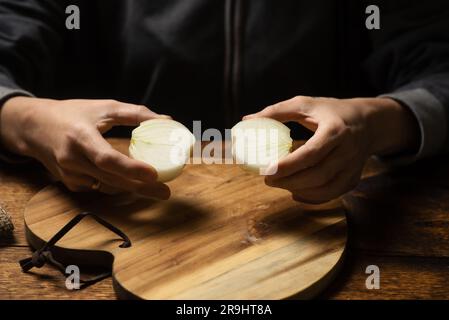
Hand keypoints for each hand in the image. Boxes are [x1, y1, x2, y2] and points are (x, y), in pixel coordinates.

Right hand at [0, 97, 170, 198]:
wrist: (34, 127)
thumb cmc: (73, 113)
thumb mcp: (103, 107)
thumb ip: (135, 113)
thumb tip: (166, 120)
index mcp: (80, 137)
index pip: (106, 158)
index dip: (130, 168)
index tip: (153, 174)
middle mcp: (72, 159)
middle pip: (111, 180)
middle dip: (141, 188)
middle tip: (165, 192)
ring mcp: (70, 175)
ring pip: (107, 187)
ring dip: (132, 189)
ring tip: (156, 188)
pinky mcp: (70, 183)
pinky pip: (99, 188)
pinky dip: (117, 186)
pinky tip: (131, 183)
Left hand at [244, 96, 418, 203]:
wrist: (369, 122)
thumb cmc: (331, 111)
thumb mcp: (305, 104)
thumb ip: (276, 111)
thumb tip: (247, 121)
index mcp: (335, 130)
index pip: (311, 153)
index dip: (288, 165)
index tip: (266, 170)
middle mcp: (348, 151)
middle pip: (318, 175)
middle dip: (289, 181)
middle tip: (267, 179)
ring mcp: (353, 167)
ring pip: (326, 188)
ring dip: (299, 191)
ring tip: (279, 184)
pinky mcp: (353, 178)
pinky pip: (332, 194)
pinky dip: (312, 198)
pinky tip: (295, 193)